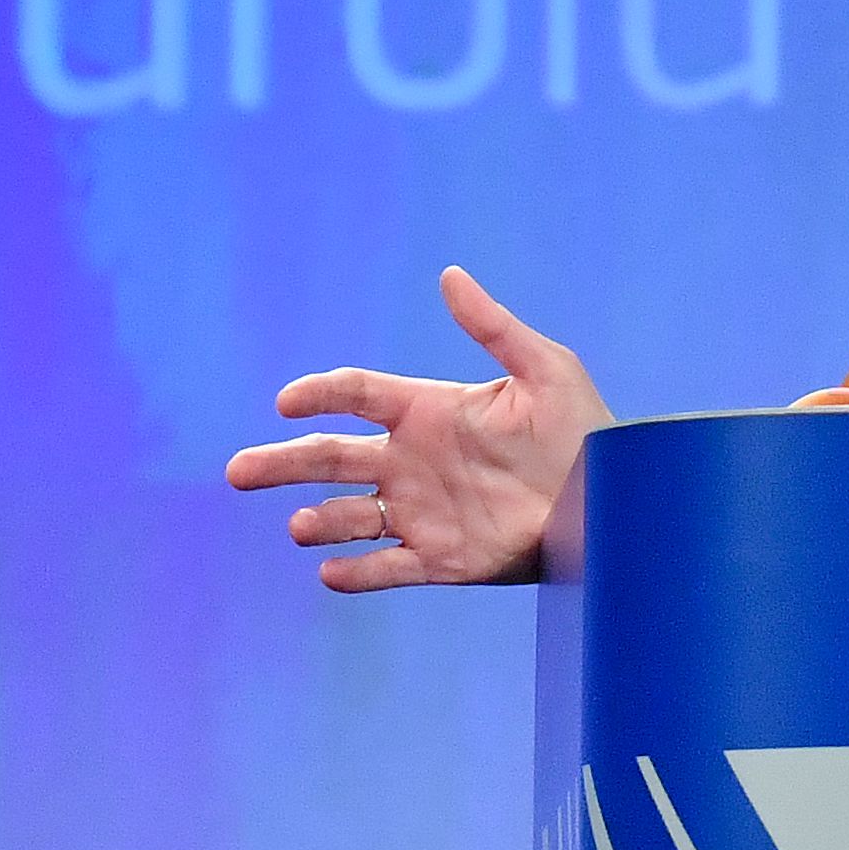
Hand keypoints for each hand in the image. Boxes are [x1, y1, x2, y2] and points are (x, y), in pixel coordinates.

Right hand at [224, 267, 610, 591]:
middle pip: (331, 459)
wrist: (610, 501)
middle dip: (283, 463)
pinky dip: (356, 574)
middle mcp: (414, 461)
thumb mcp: (545, 369)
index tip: (288, 400)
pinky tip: (330, 572)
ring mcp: (422, 512)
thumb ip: (493, 326)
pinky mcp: (440, 560)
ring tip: (299, 525)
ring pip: (349, 517)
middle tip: (237, 470)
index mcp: (430, 411)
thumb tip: (450, 275)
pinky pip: (387, 568)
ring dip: (319, 521)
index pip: (358, 396)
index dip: (320, 394)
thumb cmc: (584, 429)